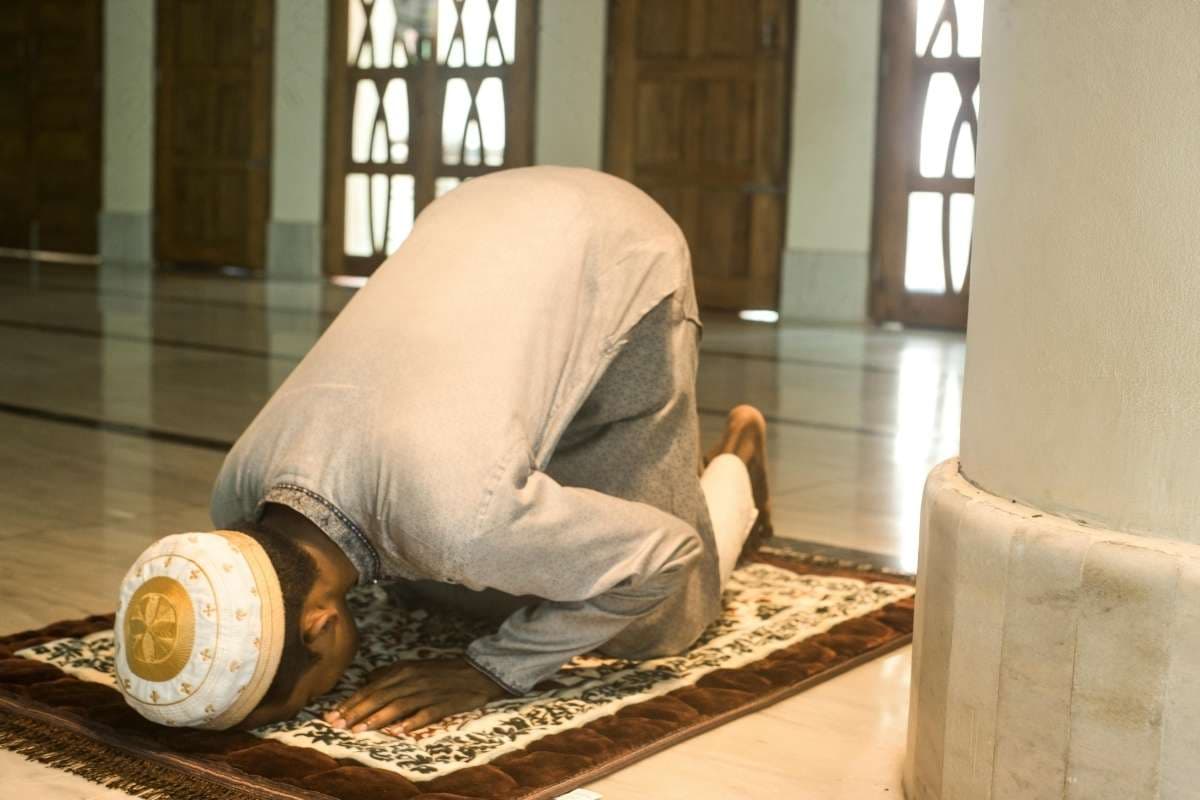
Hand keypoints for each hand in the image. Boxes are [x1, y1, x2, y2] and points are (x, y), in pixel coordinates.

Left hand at [323, 658, 507, 734]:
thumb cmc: (442, 672)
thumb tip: (367, 680)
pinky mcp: (445, 704)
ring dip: (376, 718)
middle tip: (337, 726)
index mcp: (404, 670)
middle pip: (380, 696)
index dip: (351, 702)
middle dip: (356, 712)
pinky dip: (411, 723)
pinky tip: (397, 732)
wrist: (477, 672)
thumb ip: (391, 674)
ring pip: (398, 705)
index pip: (371, 687)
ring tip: (359, 730)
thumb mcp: (414, 667)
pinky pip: (426, 714)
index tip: (332, 715)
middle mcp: (413, 679)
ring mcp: (429, 692)